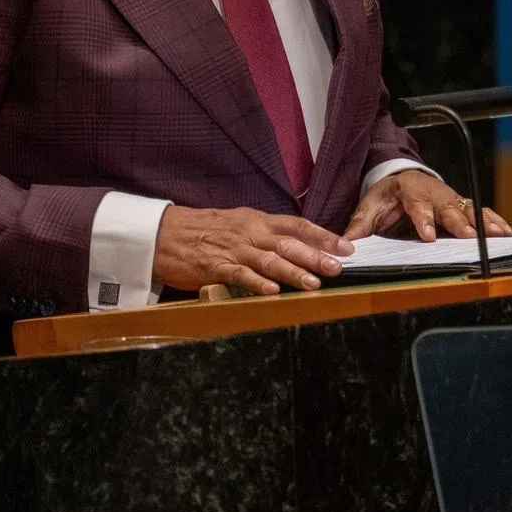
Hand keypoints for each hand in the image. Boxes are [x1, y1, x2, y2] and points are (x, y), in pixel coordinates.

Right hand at [153, 205, 354, 295]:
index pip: (298, 225)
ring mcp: (233, 249)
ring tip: (313, 284)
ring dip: (293, 272)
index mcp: (259, 220)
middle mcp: (251, 232)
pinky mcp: (215, 266)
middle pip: (289, 243)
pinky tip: (272, 291)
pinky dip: (256, 283)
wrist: (165, 232)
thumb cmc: (207, 229)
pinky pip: (239, 274)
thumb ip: (268, 233)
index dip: (323, 236)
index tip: (346, 247)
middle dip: (315, 256)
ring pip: (269, 259)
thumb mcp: (242, 223)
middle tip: (338, 268)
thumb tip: (299, 244)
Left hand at [344, 171, 511, 241]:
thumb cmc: (387, 196)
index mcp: (409, 189)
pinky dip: (493, 221)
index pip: (416, 203)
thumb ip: (359, 225)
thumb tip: (346, 244)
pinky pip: (479, 212)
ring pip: (467, 209)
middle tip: (466, 238)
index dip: (423, 218)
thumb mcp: (369, 206)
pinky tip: (505, 232)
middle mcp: (433, 192)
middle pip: (447, 207)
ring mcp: (450, 198)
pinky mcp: (461, 206)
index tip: (428, 235)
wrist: (402, 179)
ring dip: (482, 223)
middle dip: (457, 223)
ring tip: (497, 235)